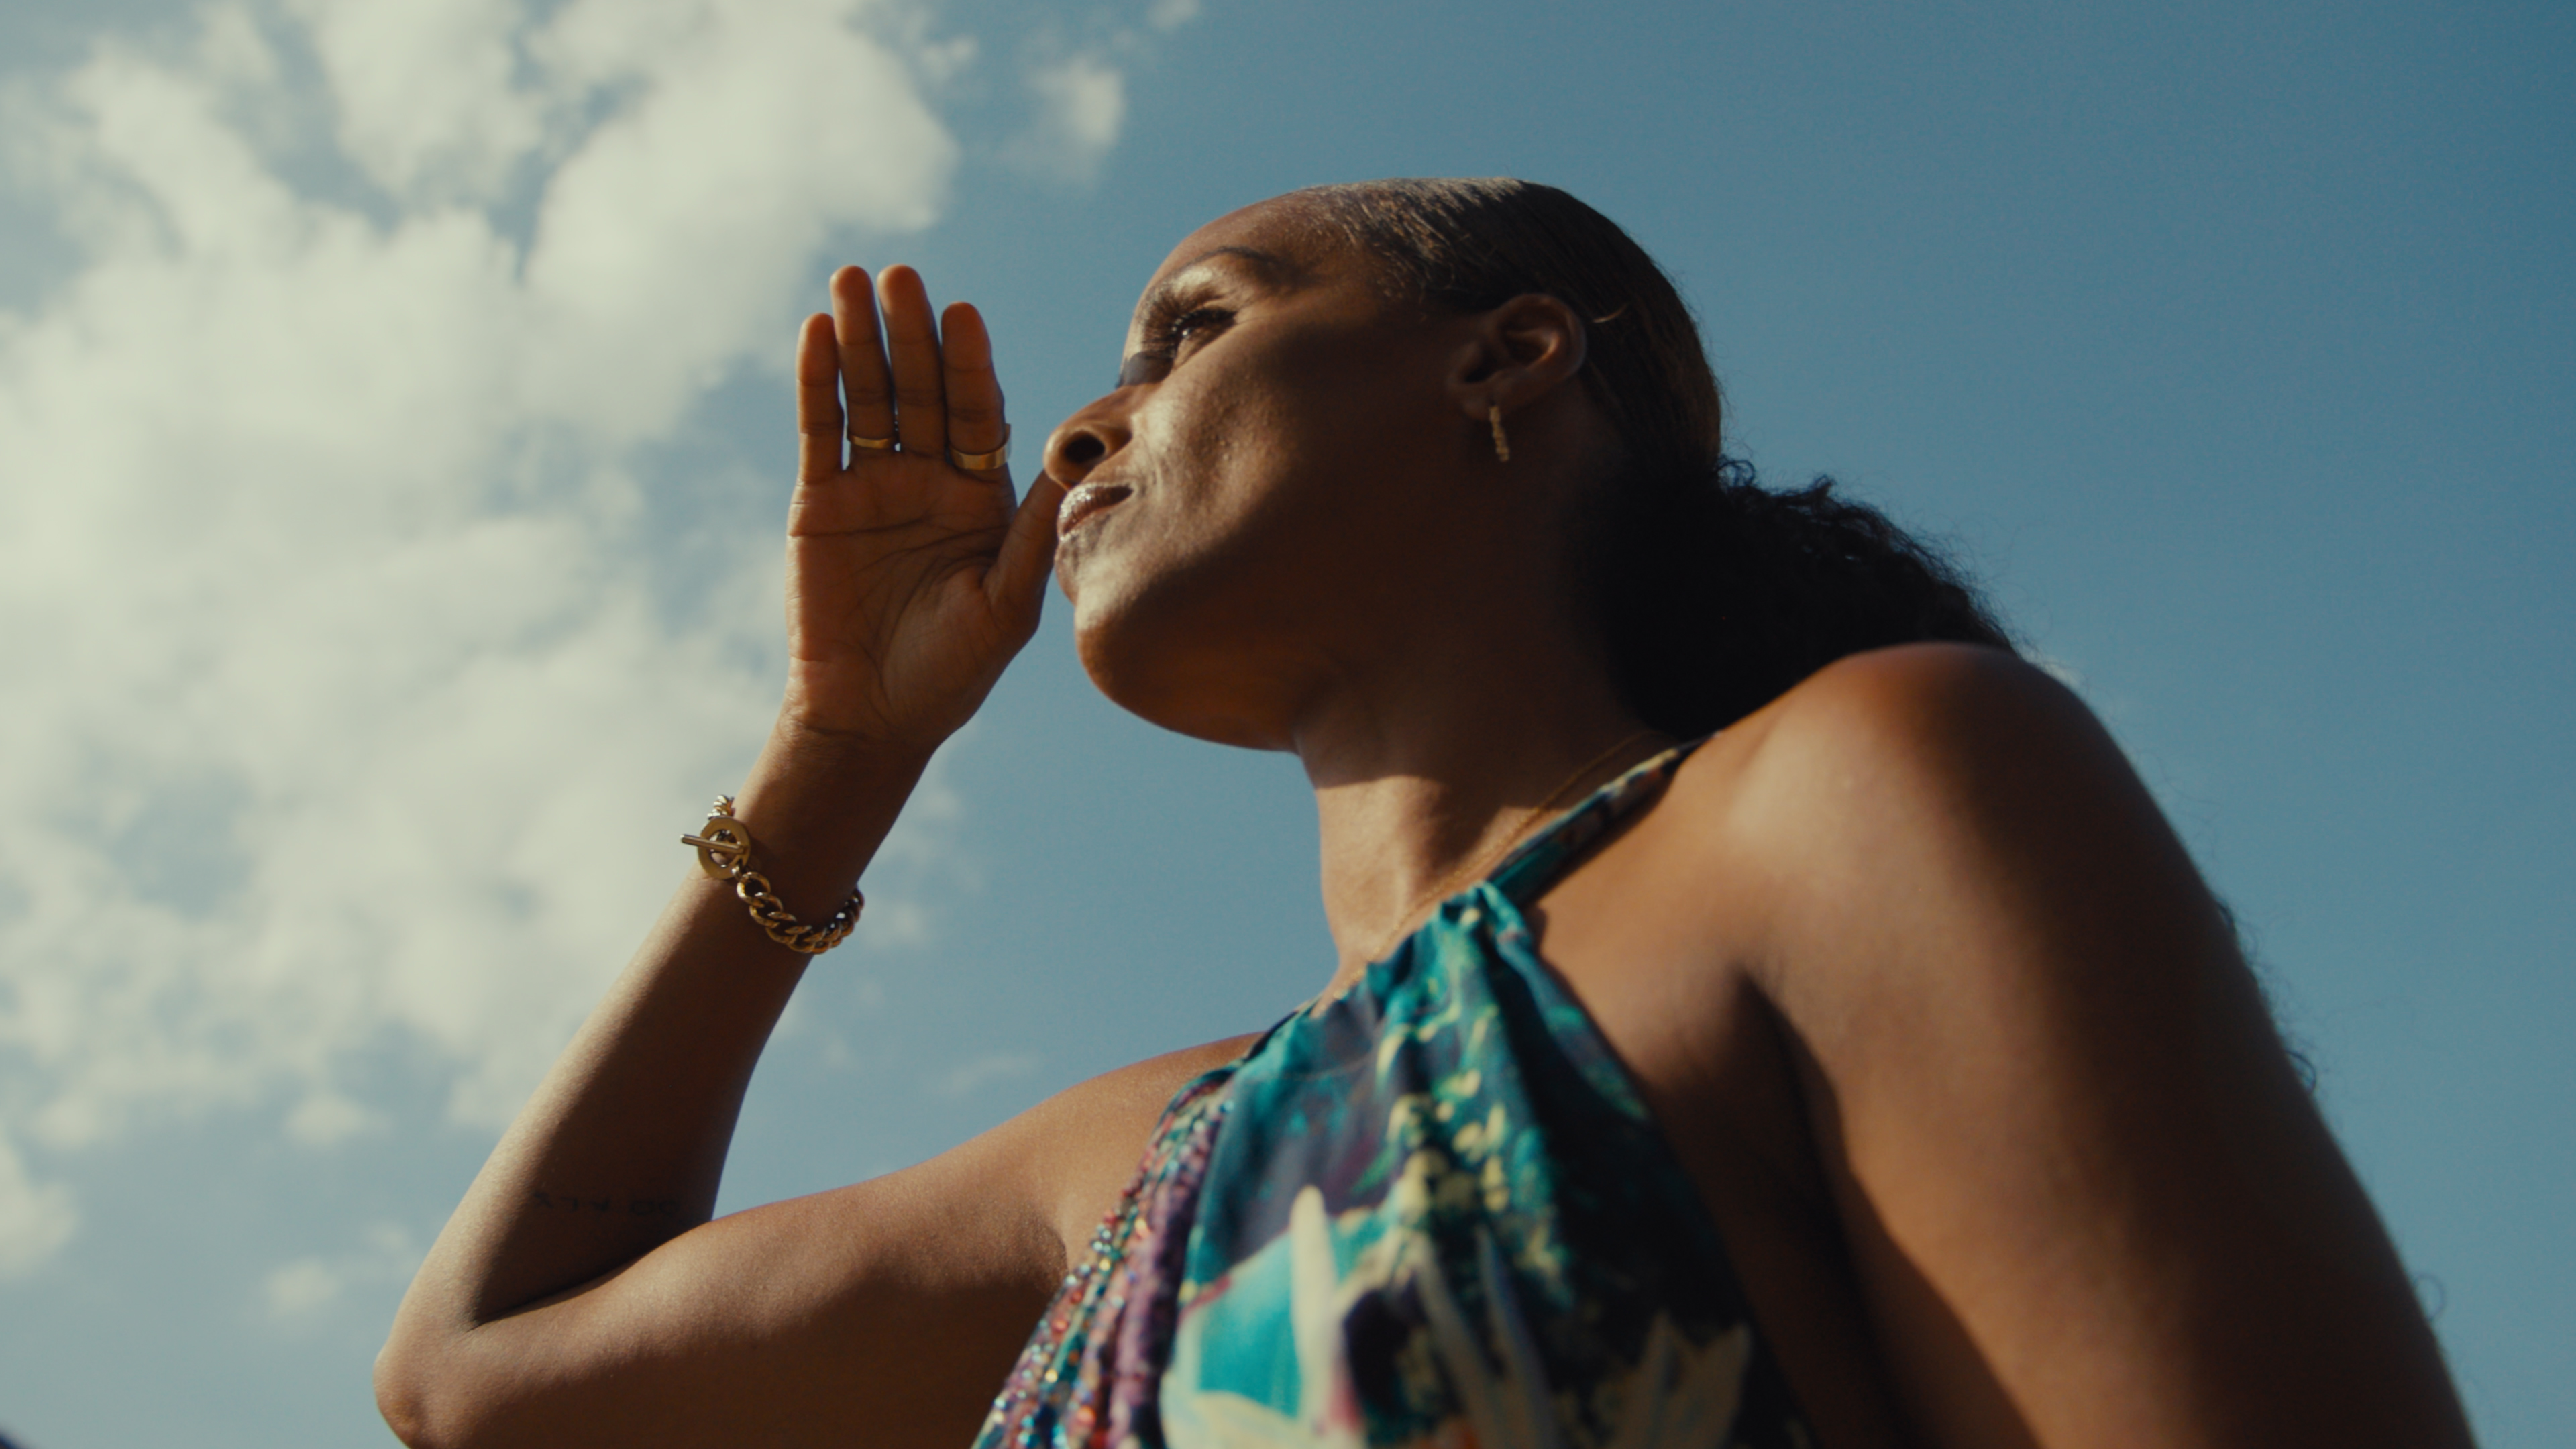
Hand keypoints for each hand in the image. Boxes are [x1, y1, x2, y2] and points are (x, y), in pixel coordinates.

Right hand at [782, 265, 1063, 751]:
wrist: (874, 717)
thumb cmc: (952, 671)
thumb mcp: (1006, 603)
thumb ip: (1036, 530)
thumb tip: (1081, 458)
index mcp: (983, 496)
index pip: (979, 414)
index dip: (970, 364)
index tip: (963, 315)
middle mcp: (931, 478)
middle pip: (923, 390)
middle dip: (912, 333)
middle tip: (902, 276)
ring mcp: (874, 483)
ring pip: (869, 396)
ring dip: (859, 339)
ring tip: (851, 280)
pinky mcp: (823, 500)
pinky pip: (821, 430)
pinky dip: (817, 383)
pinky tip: (815, 333)